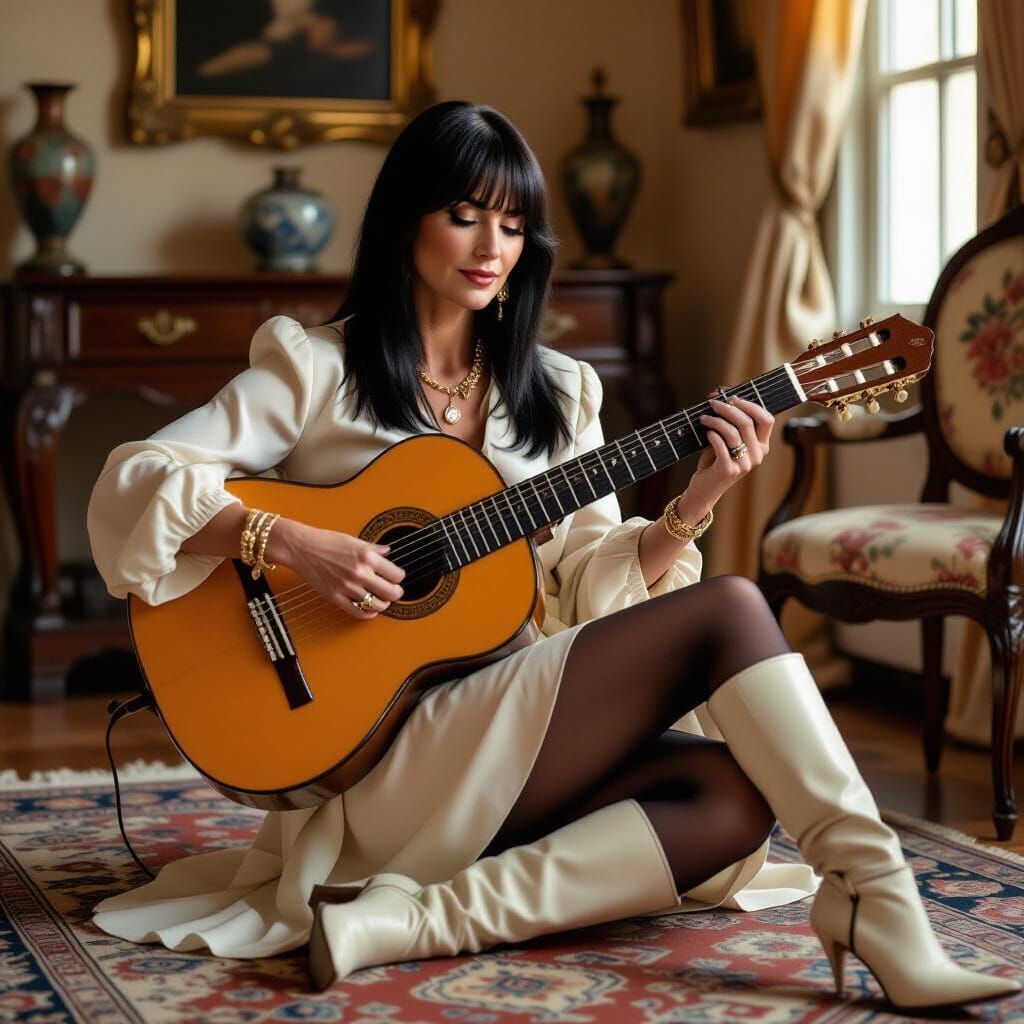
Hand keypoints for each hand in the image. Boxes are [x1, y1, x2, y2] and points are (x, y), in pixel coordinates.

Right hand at [285, 523, 404, 619]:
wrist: (302, 548)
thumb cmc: (327, 541)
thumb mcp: (354, 540)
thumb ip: (374, 548)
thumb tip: (388, 551)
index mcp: (366, 556)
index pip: (396, 574)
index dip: (399, 577)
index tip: (397, 577)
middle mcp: (359, 572)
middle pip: (391, 592)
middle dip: (396, 593)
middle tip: (395, 591)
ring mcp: (347, 587)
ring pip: (377, 605)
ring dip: (383, 604)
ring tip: (382, 600)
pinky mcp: (336, 597)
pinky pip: (358, 612)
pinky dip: (368, 614)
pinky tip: (370, 610)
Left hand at [689, 393, 774, 505]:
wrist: (704, 489)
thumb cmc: (714, 461)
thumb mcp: (725, 440)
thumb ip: (728, 421)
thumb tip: (718, 395)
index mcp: (761, 446)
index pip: (767, 419)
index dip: (750, 405)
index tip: (732, 398)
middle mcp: (757, 455)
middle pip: (747, 422)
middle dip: (728, 408)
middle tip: (713, 403)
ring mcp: (744, 464)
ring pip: (733, 432)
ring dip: (716, 420)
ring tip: (704, 418)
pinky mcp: (728, 470)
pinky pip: (721, 445)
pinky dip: (712, 435)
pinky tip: (706, 433)